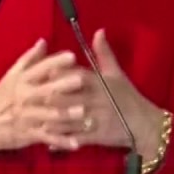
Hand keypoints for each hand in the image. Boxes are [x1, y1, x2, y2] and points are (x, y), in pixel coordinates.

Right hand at [0, 39, 87, 168]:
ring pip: (49, 115)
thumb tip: (44, 41)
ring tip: (82, 112)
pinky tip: (75, 144)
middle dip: (63, 85)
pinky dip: (61, 142)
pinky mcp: (29, 134)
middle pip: (46, 89)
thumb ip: (29, 59)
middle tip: (80, 79)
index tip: (72, 56)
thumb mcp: (11, 76)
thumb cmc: (0, 98)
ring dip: (65, 114)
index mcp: (22, 81)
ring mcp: (28, 117)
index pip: (40, 68)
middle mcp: (25, 97)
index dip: (56, 62)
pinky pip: (47, 138)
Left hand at [44, 30, 164, 157]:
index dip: (59, 74)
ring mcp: (96, 120)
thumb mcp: (117, 74)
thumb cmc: (128, 97)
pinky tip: (47, 141)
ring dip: (50, 121)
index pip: (76, 75)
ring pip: (68, 120)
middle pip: (68, 98)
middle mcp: (96, 100)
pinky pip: (76, 138)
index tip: (43, 73)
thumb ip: (104, 53)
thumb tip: (98, 31)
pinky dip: (61, 141)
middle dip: (48, 99)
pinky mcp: (97, 137)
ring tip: (32, 120)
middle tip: (29, 98)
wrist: (145, 125)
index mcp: (100, 83)